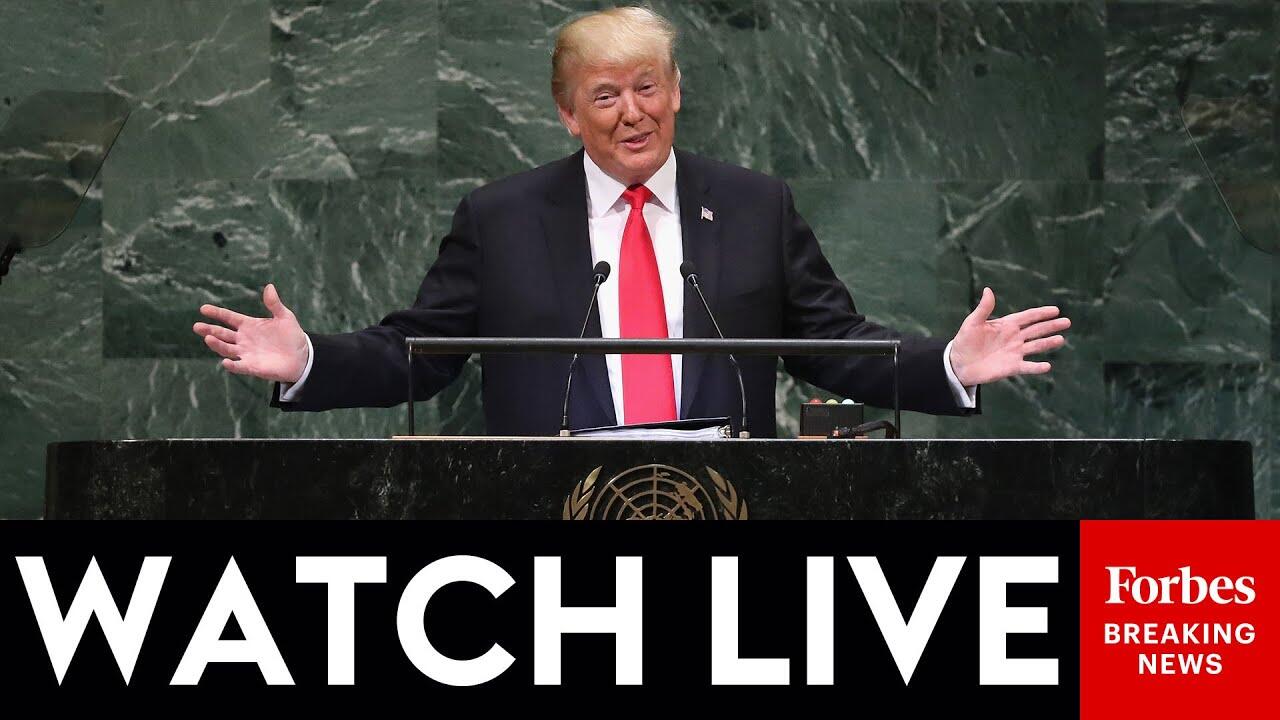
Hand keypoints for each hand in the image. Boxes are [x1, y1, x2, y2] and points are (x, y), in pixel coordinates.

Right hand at [193, 284, 308, 382]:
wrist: (302, 357)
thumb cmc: (291, 335)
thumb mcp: (284, 316)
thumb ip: (274, 304)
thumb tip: (269, 286)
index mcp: (248, 325)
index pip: (228, 318)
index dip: (216, 313)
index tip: (203, 309)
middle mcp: (243, 339)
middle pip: (222, 334)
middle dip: (210, 330)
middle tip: (197, 326)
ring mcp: (246, 353)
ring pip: (227, 349)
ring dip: (217, 344)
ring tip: (208, 338)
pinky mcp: (252, 366)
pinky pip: (239, 366)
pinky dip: (232, 365)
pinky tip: (225, 362)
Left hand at [949, 287, 1069, 386]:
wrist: (959, 363)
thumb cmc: (965, 341)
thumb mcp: (972, 323)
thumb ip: (983, 309)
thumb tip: (988, 290)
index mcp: (1007, 325)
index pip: (1028, 317)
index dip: (1041, 313)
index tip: (1055, 310)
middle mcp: (1014, 338)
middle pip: (1036, 330)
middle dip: (1051, 326)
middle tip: (1067, 322)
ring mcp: (1015, 352)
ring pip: (1035, 346)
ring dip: (1048, 343)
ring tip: (1061, 339)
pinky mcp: (1012, 367)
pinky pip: (1027, 367)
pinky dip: (1037, 367)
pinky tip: (1047, 366)